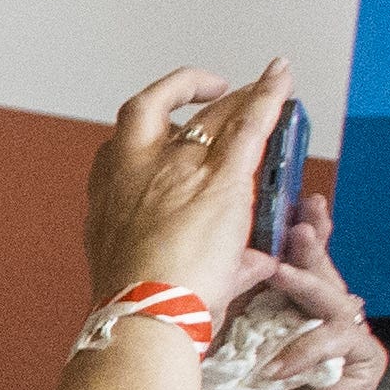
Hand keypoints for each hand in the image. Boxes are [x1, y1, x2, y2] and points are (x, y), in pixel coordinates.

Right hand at [86, 57, 283, 309]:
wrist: (145, 314)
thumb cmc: (140, 306)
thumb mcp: (164, 283)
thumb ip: (209, 263)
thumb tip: (251, 263)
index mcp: (108, 198)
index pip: (120, 149)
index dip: (144, 136)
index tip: (161, 132)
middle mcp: (133, 172)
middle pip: (160, 114)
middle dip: (189, 100)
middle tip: (217, 96)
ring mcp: (176, 170)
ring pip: (209, 115)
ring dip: (234, 97)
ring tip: (257, 88)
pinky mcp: (221, 177)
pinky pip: (249, 122)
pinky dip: (268, 94)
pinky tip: (281, 75)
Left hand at [200, 184, 383, 389]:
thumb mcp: (209, 342)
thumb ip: (221, 299)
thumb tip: (224, 253)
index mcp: (273, 314)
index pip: (288, 265)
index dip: (291, 235)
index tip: (286, 204)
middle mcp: (308, 324)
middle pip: (319, 271)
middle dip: (311, 243)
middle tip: (302, 219)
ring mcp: (337, 344)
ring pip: (335, 296)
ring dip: (307, 284)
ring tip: (282, 275)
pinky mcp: (359, 367)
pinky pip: (344, 337)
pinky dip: (308, 348)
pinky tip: (276, 365)